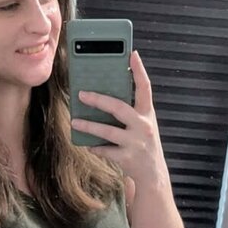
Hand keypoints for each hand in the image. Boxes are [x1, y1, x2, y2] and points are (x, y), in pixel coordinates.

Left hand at [70, 50, 167, 187]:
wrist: (153, 174)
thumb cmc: (143, 143)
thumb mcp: (142, 123)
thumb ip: (130, 110)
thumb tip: (104, 96)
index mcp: (147, 113)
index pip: (145, 88)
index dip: (139, 70)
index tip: (132, 54)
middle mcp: (144, 126)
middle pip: (119, 108)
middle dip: (98, 100)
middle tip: (81, 94)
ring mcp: (136, 143)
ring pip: (108, 131)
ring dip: (89, 126)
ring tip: (75, 121)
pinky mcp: (127, 158)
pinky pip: (106, 150)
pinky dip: (95, 147)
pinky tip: (88, 144)